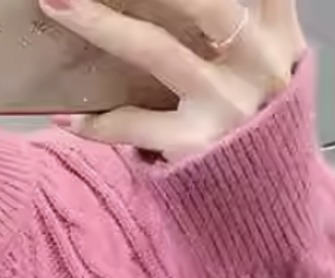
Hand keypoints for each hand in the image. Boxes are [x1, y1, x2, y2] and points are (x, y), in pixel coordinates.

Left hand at [40, 0, 306, 161]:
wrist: (272, 201)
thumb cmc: (258, 124)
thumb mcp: (266, 64)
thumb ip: (244, 23)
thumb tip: (172, 6)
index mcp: (276, 33)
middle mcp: (257, 63)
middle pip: (203, 1)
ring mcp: (227, 106)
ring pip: (159, 51)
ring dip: (103, 25)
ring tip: (58, 3)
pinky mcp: (197, 146)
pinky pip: (135, 125)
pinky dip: (97, 123)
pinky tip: (67, 117)